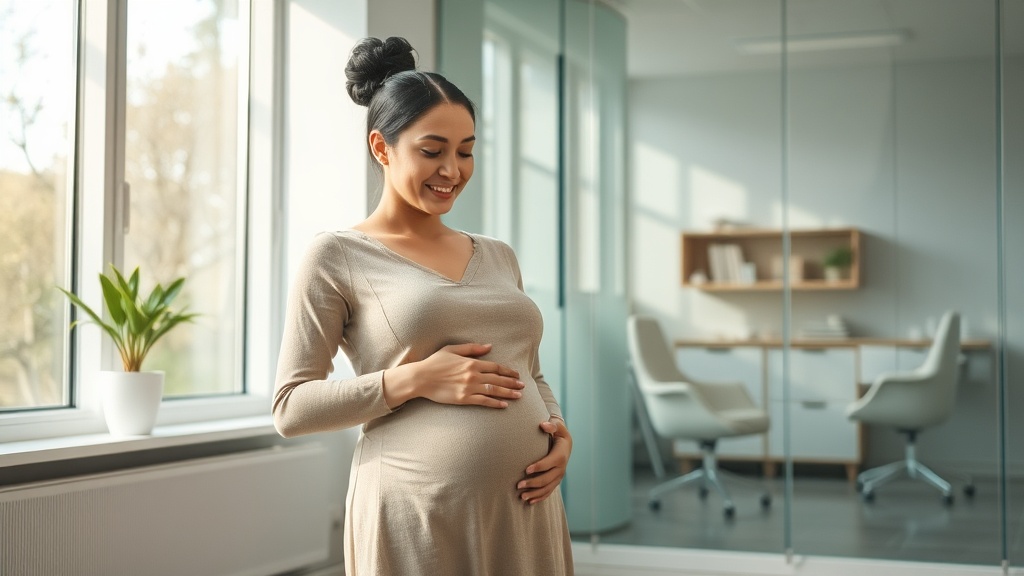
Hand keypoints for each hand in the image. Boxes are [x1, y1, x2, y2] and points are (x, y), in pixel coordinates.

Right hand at [383, 343, 524, 408]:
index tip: (516, 375)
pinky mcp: (463, 399)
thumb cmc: (434, 362)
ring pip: (494, 391)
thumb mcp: (452, 349)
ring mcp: (469, 388)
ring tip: (518, 396)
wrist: (420, 378)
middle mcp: (473, 375)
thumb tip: (489, 346)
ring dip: (508, 393)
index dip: (508, 371)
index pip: (495, 367)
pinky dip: (495, 403)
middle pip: (498, 380)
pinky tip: (504, 405)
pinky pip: (483, 402)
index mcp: (471, 362)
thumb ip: (472, 348)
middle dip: (512, 383)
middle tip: (522, 386)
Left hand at [517, 416, 571, 504]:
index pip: (549, 463)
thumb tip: (543, 425)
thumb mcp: (558, 427)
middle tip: (518, 485)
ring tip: (522, 496)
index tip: (526, 470)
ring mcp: (558, 476)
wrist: (565, 444)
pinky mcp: (555, 481)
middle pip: (547, 479)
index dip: (538, 467)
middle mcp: (561, 468)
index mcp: (561, 455)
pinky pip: (548, 492)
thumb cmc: (558, 433)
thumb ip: (551, 425)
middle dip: (533, 483)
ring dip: (535, 493)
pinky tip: (530, 502)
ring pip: (547, 488)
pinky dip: (539, 497)